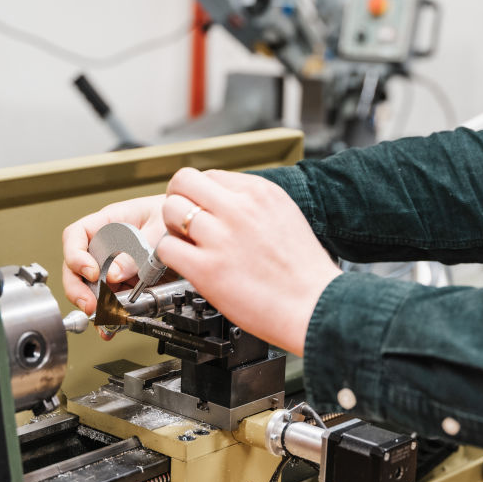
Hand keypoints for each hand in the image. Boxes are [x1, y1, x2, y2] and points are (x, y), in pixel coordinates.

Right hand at [61, 193, 166, 319]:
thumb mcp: (158, 230)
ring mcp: (114, 264)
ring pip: (92, 287)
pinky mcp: (125, 281)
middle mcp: (106, 244)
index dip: (76, 255)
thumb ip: (136, 251)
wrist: (192, 228)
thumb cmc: (174, 218)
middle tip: (90, 305)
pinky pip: (111, 298)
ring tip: (104, 320)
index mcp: (109, 222)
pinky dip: (111, 313)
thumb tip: (114, 274)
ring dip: (95, 306)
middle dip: (78, 289)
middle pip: (77, 266)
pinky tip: (113, 325)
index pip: (76, 235)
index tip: (91, 273)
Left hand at [155, 167, 341, 355]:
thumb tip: (226, 200)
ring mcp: (221, 238)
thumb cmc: (304, 270)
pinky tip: (185, 264)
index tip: (203, 209)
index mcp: (259, 192)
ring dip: (171, 227)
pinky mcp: (207, 269)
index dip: (201, 194)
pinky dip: (169, 256)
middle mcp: (239, 209)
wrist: (316, 306)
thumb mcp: (285, 215)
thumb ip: (253, 203)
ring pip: (170, 210)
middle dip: (179, 200)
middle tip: (183, 220)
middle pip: (183, 182)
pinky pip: (166, 247)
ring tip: (186, 244)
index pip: (210, 175)